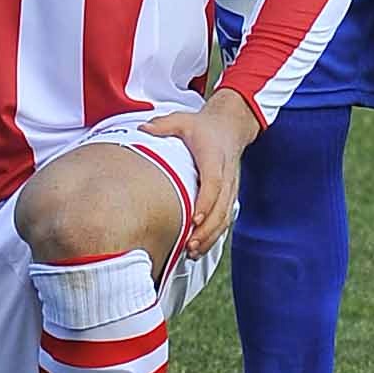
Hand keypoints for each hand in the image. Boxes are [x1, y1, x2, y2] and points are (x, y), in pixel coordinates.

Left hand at [139, 90, 261, 260]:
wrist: (229, 127)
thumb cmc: (201, 127)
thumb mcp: (182, 120)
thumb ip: (163, 125)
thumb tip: (143, 128)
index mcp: (213, 158)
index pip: (213, 183)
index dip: (205, 203)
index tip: (194, 219)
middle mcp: (226, 175)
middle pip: (221, 207)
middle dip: (207, 229)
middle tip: (189, 245)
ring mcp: (230, 187)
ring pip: (225, 217)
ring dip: (210, 236)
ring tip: (192, 252)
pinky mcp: (229, 195)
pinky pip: (225, 218)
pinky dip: (214, 235)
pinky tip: (199, 248)